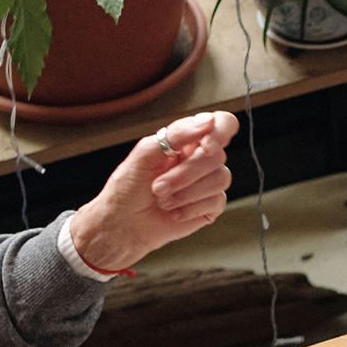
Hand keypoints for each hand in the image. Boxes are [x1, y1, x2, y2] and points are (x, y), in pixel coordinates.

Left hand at [69, 110, 239, 270]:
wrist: (124, 224)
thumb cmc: (129, 188)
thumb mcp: (145, 153)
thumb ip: (177, 134)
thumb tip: (207, 122)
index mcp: (186, 140)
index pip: (221, 123)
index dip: (220, 131)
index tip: (206, 146)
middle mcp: (200, 159)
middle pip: (217, 157)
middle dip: (186, 174)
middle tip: (158, 186)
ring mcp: (208, 184)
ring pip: (220, 179)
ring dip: (187, 193)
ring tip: (163, 200)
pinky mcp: (211, 207)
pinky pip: (216, 202)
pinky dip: (190, 208)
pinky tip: (174, 212)